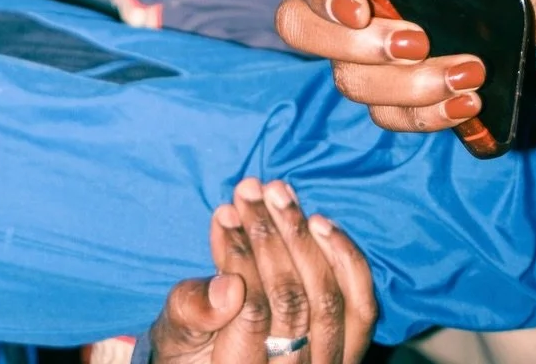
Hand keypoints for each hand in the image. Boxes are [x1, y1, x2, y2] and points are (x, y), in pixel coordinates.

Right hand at [149, 177, 375, 363]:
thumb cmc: (189, 346)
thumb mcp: (175, 333)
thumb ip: (194, 312)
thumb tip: (230, 285)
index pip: (253, 313)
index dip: (240, 257)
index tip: (225, 211)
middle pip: (292, 301)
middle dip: (269, 235)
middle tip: (249, 188)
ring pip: (326, 299)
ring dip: (302, 237)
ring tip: (279, 193)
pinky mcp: (348, 350)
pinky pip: (361, 307)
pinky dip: (345, 260)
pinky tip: (320, 222)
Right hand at [275, 0, 535, 132]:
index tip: (357, 4)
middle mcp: (341, 3)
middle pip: (301, 33)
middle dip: (357, 49)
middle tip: (417, 39)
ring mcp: (361, 53)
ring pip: (349, 83)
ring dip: (408, 86)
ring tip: (467, 71)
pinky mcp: (392, 94)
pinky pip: (387, 119)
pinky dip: (426, 117)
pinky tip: (466, 101)